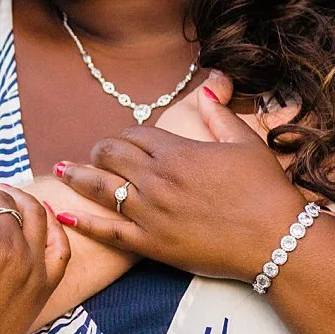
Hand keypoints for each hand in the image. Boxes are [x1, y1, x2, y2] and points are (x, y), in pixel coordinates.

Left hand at [54, 87, 309, 282]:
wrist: (276, 240)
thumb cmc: (266, 191)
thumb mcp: (246, 143)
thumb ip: (220, 115)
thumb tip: (206, 89)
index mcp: (177, 153)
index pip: (135, 134)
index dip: (126, 134)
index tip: (125, 139)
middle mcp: (156, 180)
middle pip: (110, 156)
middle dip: (98, 150)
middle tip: (93, 153)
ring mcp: (149, 213)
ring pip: (99, 188)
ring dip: (76, 176)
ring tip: (58, 170)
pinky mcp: (150, 244)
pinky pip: (107, 231)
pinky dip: (81, 221)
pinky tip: (61, 213)